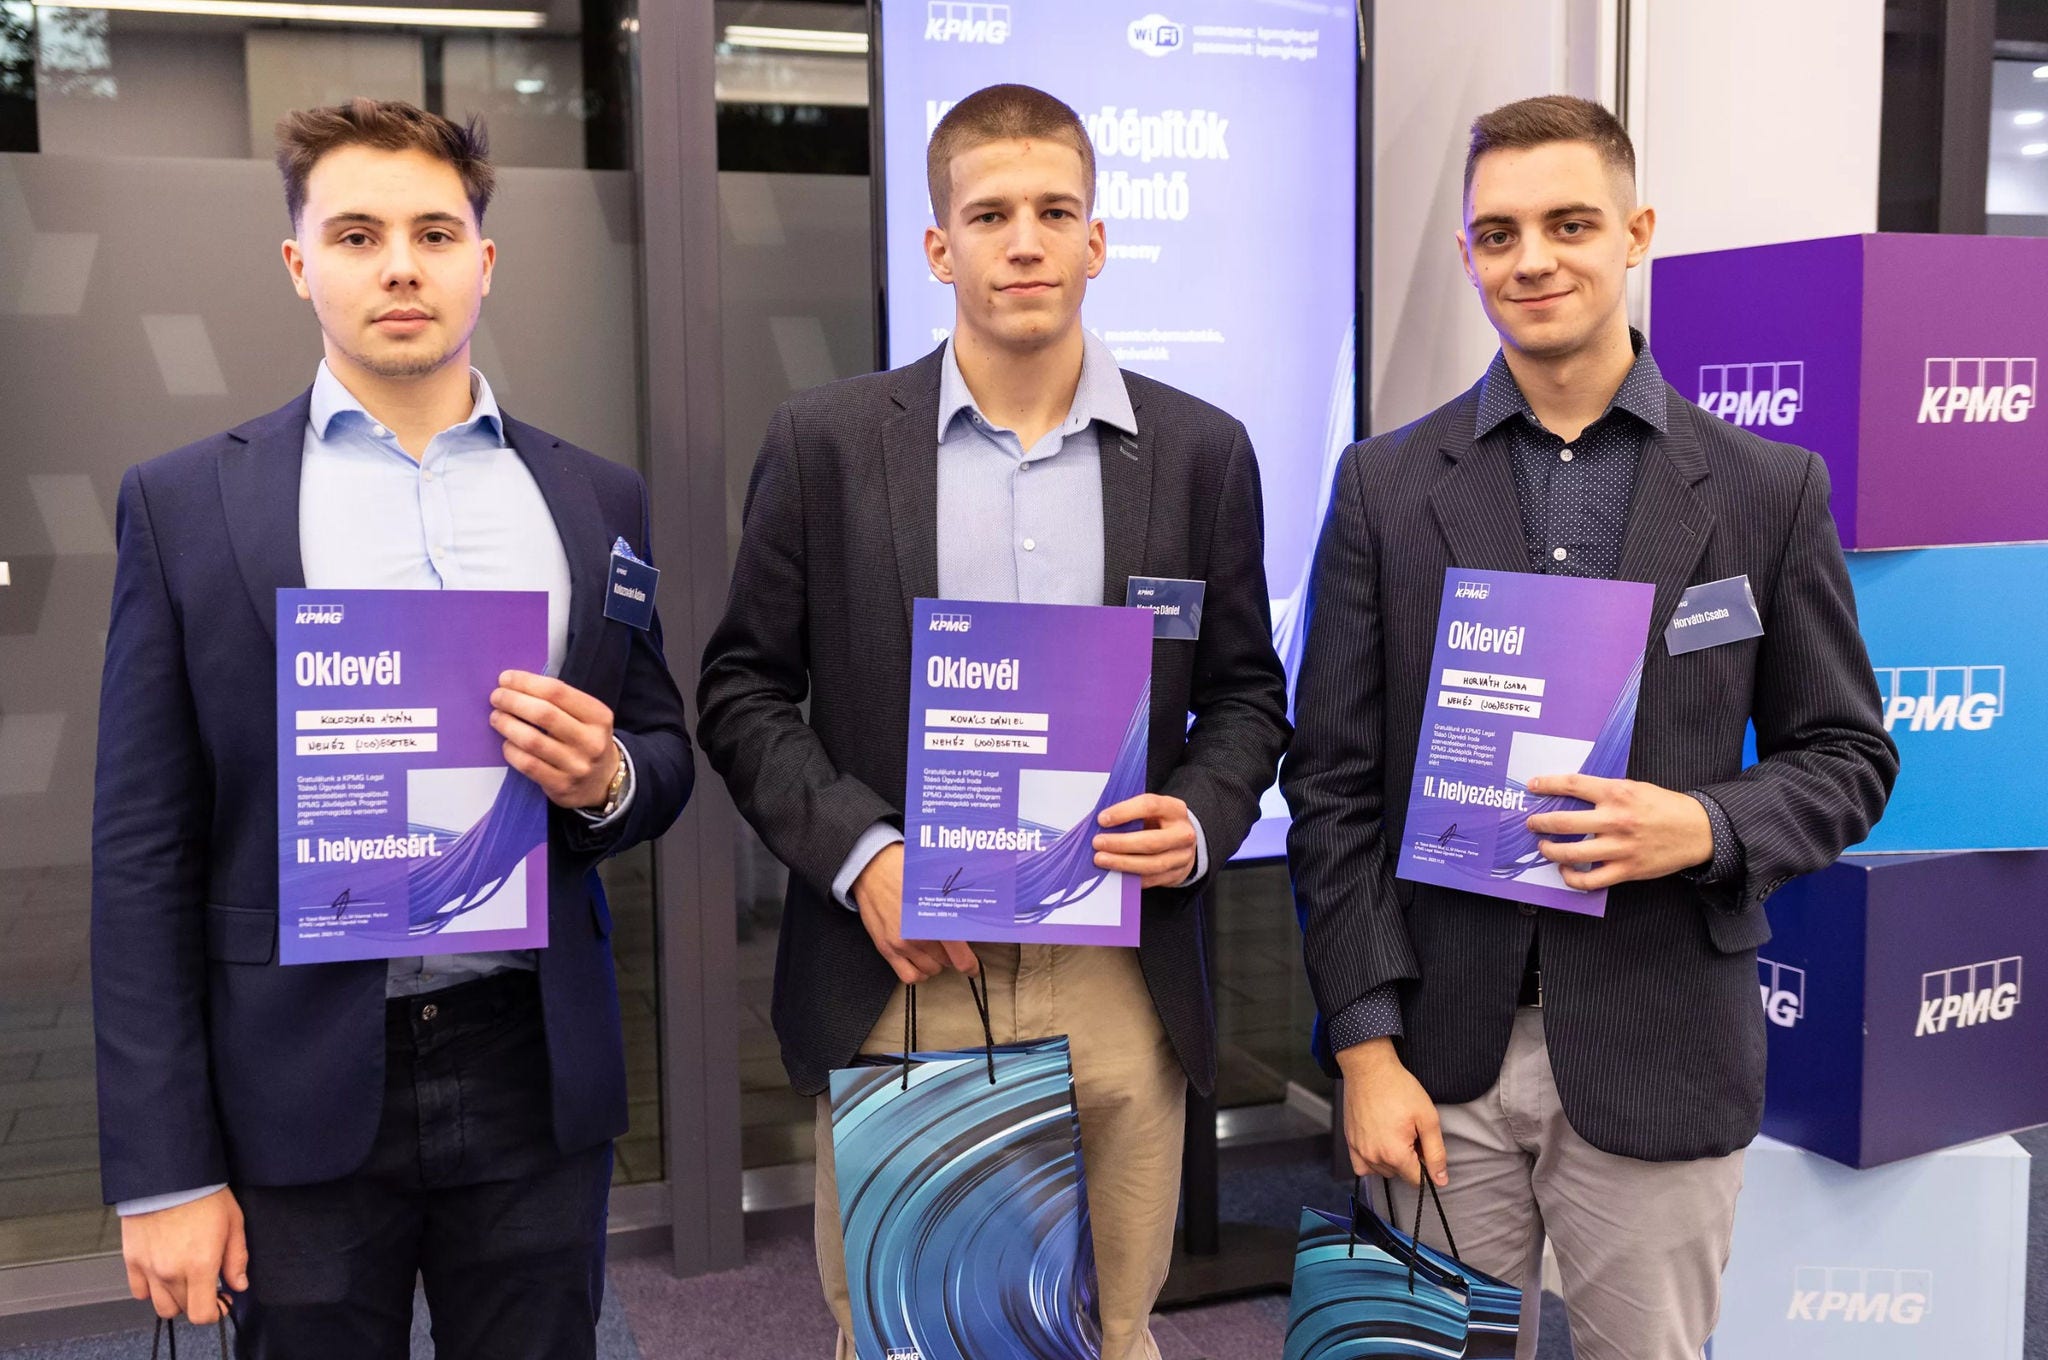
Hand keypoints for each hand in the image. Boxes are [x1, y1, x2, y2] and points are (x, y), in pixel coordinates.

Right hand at [120, 1187, 247, 1325]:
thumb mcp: (234, 1222)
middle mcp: (172, 1272)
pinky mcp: (132, 1260)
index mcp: (200, 1265)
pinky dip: (151, 1289)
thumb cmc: (202, 1193)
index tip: (222, 1302)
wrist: (168, 1174)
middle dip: (198, 1300)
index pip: (202, 1313)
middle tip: (207, 1283)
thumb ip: (236, 1258)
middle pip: (183, 1308)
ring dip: (175, 1299)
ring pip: (161, 1305)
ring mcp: (149, 1268)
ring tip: (186, 1280)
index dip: (216, 1312)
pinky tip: (164, 1275)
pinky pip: (139, 1291)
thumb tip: (239, 1284)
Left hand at [489, 671, 620, 809]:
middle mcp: (591, 741)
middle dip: (513, 701)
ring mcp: (577, 766)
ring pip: (532, 741)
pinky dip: (512, 751)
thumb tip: (515, 686)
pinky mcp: (561, 785)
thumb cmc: (586, 739)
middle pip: (544, 714)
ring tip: (496, 717)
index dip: (526, 682)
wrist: (603, 781)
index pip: (558, 692)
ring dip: (507, 725)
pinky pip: (528, 765)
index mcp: (599, 716)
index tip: (505, 678)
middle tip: (496, 697)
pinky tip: (507, 743)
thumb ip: (560, 702)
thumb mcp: (587, 717)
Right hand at [851, 842, 978, 985]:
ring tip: (936, 951)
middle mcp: (916, 936)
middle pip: (946, 962)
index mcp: (932, 919)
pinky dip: (918, 973)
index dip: (970, 964)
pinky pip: (908, 976)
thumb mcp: (935, 884)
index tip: (972, 966)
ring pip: (930, 970)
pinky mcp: (886, 949)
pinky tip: (921, 962)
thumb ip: (952, 906)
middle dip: (952, 955)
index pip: (959, 955)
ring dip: (936, 963)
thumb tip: (970, 920)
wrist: (872, 868)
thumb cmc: (903, 871)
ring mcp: (900, 945)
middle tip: (952, 945)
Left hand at [1091, 793, 1197, 888]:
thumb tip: (1100, 822)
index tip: (1102, 819)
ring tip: (1101, 859)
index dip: (1124, 812)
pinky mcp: (1176, 875)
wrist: (1183, 842)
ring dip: (1123, 863)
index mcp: (1174, 809)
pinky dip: (1130, 878)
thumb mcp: (1150, 811)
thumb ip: (1130, 814)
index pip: (1150, 806)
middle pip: (1151, 841)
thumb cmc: (1159, 822)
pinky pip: (1151, 879)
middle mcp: (1182, 833)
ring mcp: (1182, 857)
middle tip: (1097, 843)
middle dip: (1121, 843)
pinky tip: (1114, 873)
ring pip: (1152, 864)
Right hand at [1335, 1039, 1447, 1187]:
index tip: (1423, 1144)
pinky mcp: (1349, 1142)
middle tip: (1410, 1132)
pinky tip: (1379, 1144)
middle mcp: (1373, 1157)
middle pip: (1399, 1174)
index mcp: (1395, 1154)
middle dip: (1409, 1159)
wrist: (1369, 1068)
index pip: (1417, 1180)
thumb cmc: (1398, 1088)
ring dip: (1391, 1160)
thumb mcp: (1428, 1118)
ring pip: (1382, 1171)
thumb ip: (1436, 1153)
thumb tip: (1440, 1180)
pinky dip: (1372, 1162)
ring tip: (1394, 1132)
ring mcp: (1358, 1150)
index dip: (1426, 1164)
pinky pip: (1361, 1166)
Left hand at [1523, 774, 1713, 890]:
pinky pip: (1590, 880)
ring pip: (1572, 853)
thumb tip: (1573, 794)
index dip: (1548, 785)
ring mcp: (1620, 847)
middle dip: (1540, 823)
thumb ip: (1607, 791)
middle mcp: (1615, 820)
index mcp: (1617, 793)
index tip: (1534, 786)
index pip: (1573, 785)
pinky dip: (1571, 877)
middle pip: (1563, 822)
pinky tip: (1566, 871)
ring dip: (1550, 851)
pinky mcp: (1626, 870)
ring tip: (1544, 847)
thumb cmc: (1665, 807)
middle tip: (1533, 823)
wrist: (1697, 830)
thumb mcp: (1636, 787)